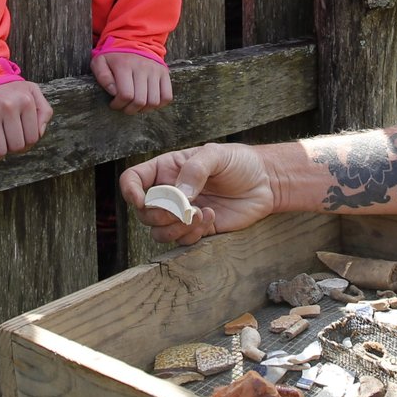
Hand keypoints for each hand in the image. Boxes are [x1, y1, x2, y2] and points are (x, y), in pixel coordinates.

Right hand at [0, 79, 52, 159]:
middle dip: (13, 149)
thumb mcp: (32, 92)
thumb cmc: (9, 90)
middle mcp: (8, 106)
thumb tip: (40, 133)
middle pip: (16, 146)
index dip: (27, 144)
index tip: (20, 139)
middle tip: (8, 143)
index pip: (33, 138)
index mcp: (25, 101)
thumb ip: (44, 111)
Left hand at [92, 50, 170, 113]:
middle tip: (124, 106)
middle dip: (130, 109)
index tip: (114, 104)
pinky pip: (167, 96)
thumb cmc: (114, 56)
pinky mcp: (164, 73)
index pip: (125, 95)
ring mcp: (155, 70)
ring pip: (154, 101)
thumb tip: (113, 92)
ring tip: (135, 105)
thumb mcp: (100, 61)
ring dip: (143, 109)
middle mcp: (142, 67)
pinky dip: (158, 104)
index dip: (118, 104)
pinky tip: (148, 102)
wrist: (134, 40)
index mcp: (124, 65)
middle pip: (140, 101)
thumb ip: (102, 77)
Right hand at [118, 142, 275, 243]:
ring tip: (200, 215)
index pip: (133, 180)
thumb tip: (179, 194)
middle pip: (144, 212)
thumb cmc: (239, 162)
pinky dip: (192, 235)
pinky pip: (181, 241)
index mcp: (167, 170)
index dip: (130, 191)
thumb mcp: (217, 154)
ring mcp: (182, 213)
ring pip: (159, 232)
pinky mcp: (197, 229)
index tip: (143, 200)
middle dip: (160, 214)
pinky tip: (210, 218)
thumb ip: (196, 170)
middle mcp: (169, 193)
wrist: (265, 182)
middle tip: (185, 209)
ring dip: (175, 228)